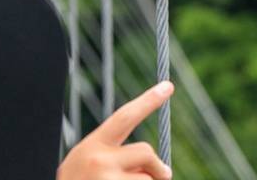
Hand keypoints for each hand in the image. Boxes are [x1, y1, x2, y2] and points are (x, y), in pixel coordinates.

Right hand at [57, 81, 174, 179]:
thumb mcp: (88, 168)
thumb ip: (115, 160)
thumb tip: (158, 167)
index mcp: (91, 147)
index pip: (124, 117)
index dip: (148, 101)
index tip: (168, 86)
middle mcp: (99, 161)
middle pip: (146, 152)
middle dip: (157, 167)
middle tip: (161, 175)